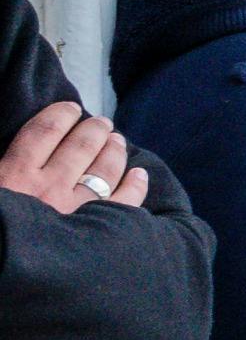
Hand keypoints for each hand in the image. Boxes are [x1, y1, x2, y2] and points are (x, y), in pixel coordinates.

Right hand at [0, 100, 141, 214]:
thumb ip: (7, 165)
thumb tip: (26, 146)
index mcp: (14, 175)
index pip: (43, 131)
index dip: (60, 114)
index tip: (71, 109)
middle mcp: (48, 188)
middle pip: (80, 146)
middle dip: (95, 130)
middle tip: (103, 124)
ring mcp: (75, 210)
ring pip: (104, 170)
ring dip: (114, 151)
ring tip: (117, 141)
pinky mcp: (96, 231)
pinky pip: (124, 202)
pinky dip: (135, 186)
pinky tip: (139, 175)